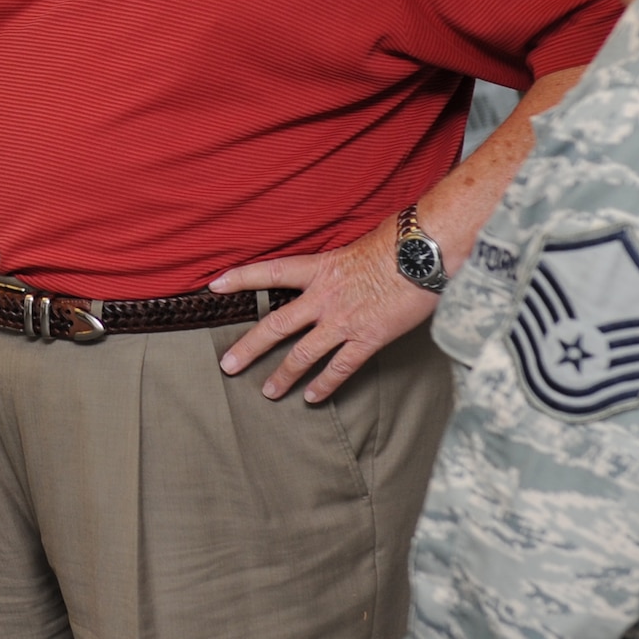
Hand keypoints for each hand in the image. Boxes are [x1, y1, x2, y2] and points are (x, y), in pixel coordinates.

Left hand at [210, 216, 437, 401]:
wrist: (425, 254)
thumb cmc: (399, 241)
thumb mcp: (359, 243)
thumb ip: (340, 262)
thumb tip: (340, 267)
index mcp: (319, 268)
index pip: (269, 273)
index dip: (240, 279)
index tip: (214, 285)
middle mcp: (323, 298)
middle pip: (276, 325)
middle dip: (249, 348)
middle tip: (227, 365)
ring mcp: (344, 321)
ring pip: (303, 354)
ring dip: (283, 375)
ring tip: (268, 392)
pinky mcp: (367, 339)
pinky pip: (340, 368)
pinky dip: (324, 385)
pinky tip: (311, 397)